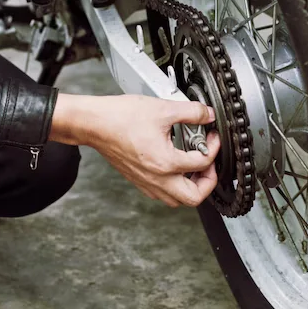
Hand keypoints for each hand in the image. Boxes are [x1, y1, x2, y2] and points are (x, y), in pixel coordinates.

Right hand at [51, 94, 220, 207]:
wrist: (93, 123)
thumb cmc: (120, 117)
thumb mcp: (163, 108)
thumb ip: (191, 112)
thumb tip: (207, 114)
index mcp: (166, 163)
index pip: (203, 163)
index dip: (214, 147)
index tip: (212, 136)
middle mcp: (157, 179)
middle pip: (194, 197)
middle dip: (208, 181)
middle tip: (209, 164)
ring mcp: (146, 182)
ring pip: (177, 200)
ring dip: (190, 187)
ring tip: (193, 168)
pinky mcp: (137, 180)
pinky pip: (161, 194)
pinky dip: (173, 186)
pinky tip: (173, 167)